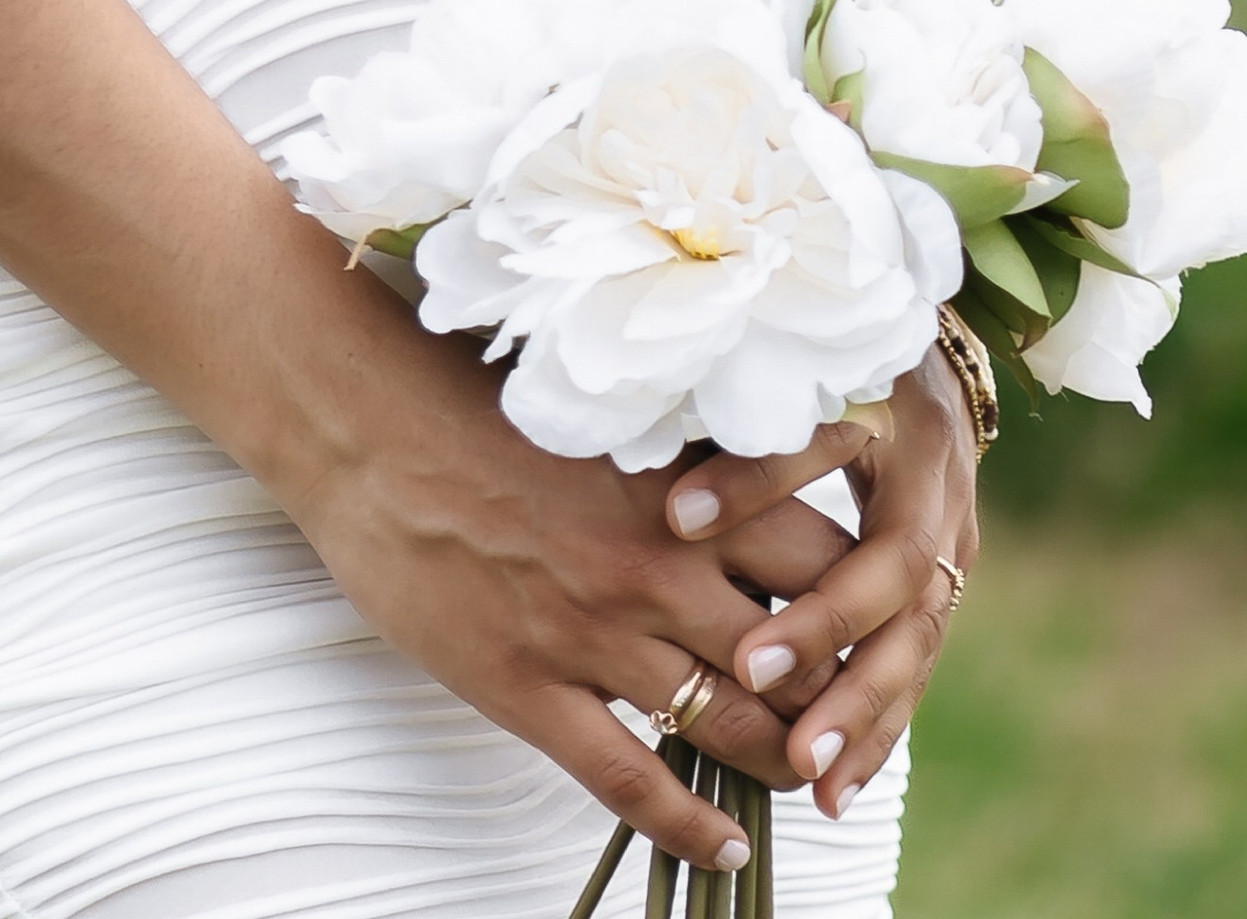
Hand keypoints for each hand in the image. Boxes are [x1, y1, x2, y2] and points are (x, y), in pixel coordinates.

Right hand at [283, 321, 851, 884]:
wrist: (363, 422)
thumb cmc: (474, 398)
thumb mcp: (606, 412)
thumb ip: (684, 454)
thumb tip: (755, 477)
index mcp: (682, 487)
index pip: (824, 556)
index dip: (867, 600)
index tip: (883, 623)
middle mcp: (658, 565)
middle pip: (798, 654)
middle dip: (842, 697)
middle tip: (860, 723)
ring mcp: (595, 634)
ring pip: (731, 727)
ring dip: (782, 764)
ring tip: (808, 784)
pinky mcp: (530, 689)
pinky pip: (633, 784)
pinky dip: (691, 827)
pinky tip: (725, 847)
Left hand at [662, 346, 979, 822]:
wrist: (918, 350)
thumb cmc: (811, 345)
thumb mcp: (770, 349)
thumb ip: (718, 388)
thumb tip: (628, 411)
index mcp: (882, 396)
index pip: (821, 437)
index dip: (754, 478)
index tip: (677, 515)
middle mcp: (929, 474)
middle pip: (892, 562)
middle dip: (824, 624)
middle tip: (750, 671)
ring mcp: (951, 535)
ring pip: (917, 633)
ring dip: (862, 706)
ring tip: (803, 769)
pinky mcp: (946, 585)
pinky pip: (917, 667)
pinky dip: (878, 729)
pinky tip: (834, 787)